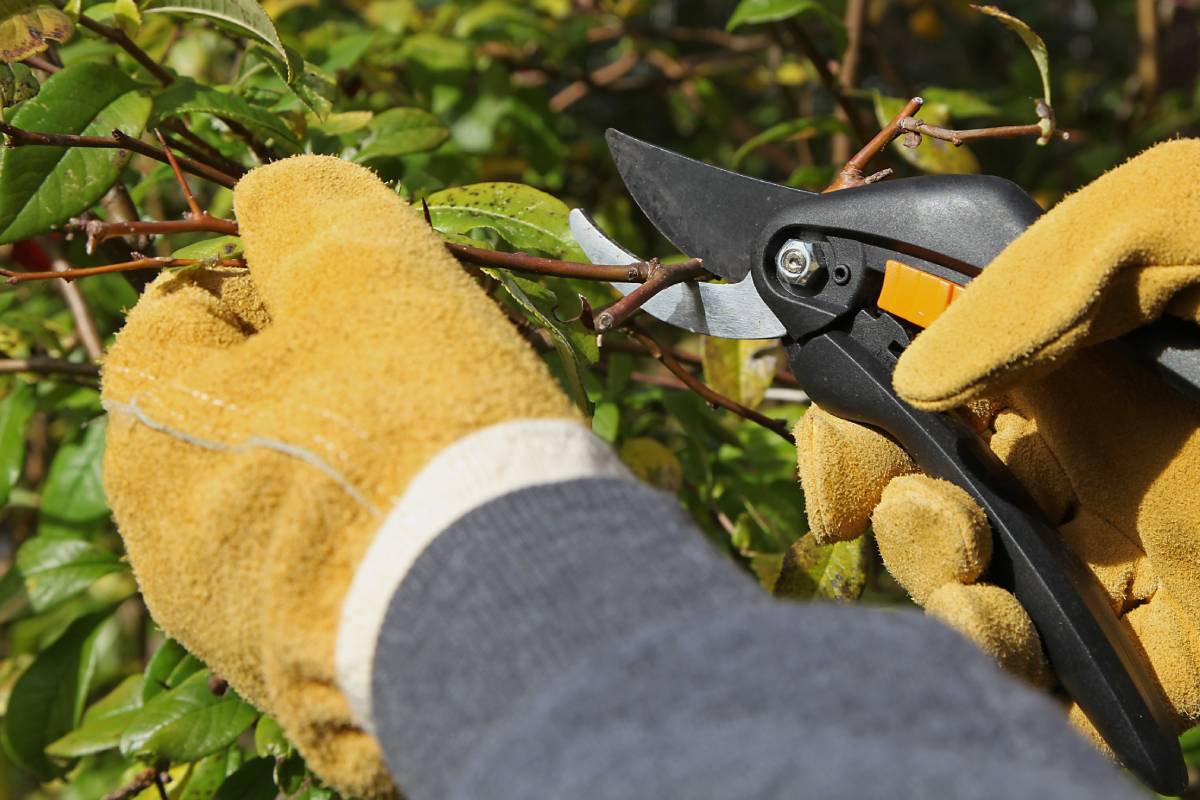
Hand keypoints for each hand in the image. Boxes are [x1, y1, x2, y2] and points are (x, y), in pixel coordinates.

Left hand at [101, 156, 577, 796]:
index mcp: (152, 430)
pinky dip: (376, 552)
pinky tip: (439, 542)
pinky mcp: (302, 686)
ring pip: (290, 504)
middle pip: (243, 413)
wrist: (495, 617)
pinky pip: (333, 586)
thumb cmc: (417, 426)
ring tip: (441, 462)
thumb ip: (307, 207)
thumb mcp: (364, 271)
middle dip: (325, 378)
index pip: (187, 313)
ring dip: (354, 468)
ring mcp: (231, 626)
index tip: (366, 297)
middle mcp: (166, 540)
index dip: (280, 282)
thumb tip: (274, 197)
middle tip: (420, 375)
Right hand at [795, 139, 1199, 740]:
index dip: (863, 422)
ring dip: (942, 590)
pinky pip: (1072, 683)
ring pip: (982, 591)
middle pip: (936, 496)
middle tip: (934, 513)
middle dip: (898, 514)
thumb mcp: (1182, 219)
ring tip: (977, 581)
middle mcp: (1093, 457)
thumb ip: (1049, 269)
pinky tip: (1014, 634)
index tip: (844, 454)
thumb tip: (924, 376)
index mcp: (1076, 361)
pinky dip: (1014, 669)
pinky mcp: (1180, 649)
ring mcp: (1137, 556)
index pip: (926, 392)